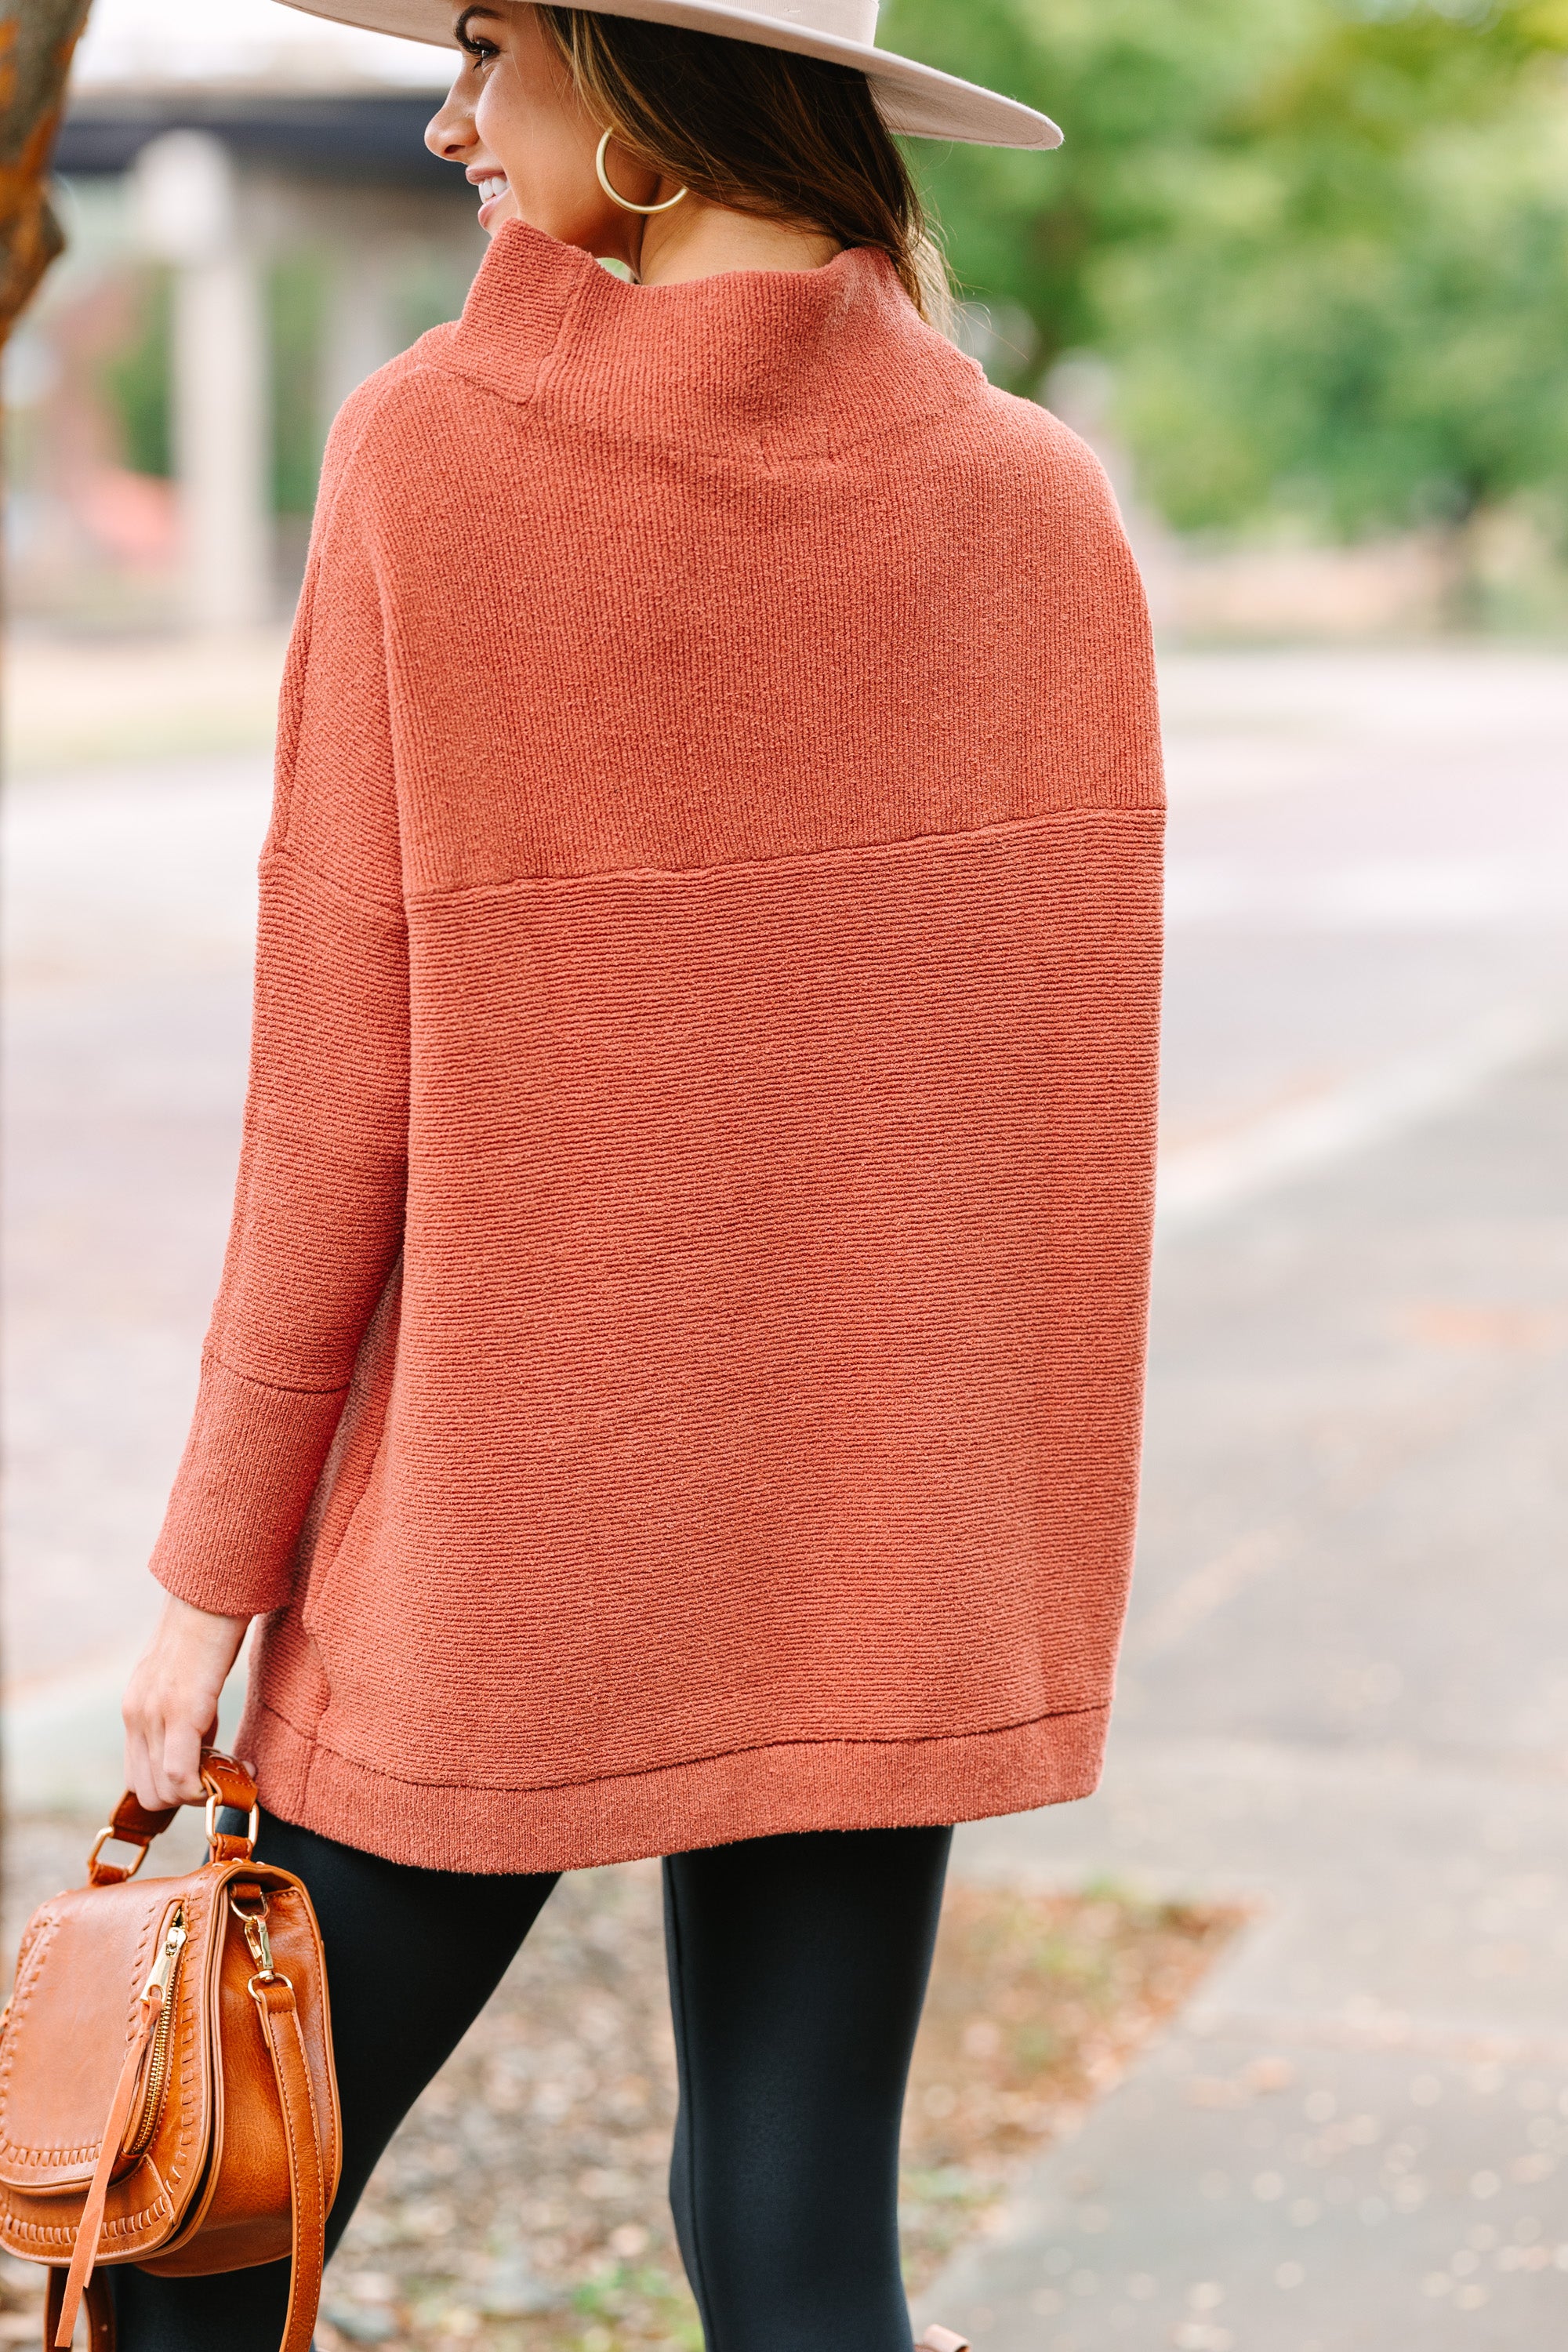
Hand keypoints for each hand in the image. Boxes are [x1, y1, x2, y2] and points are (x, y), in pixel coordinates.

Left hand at [123, 1595, 250, 1809]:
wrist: (213, 1590)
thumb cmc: (211, 1626)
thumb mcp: (186, 1676)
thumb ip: (184, 1711)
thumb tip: (202, 1745)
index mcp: (136, 1707)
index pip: (138, 1776)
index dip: (174, 1788)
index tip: (209, 1776)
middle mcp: (136, 1714)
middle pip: (146, 1793)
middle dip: (186, 1798)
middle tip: (222, 1778)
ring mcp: (154, 1714)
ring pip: (162, 1792)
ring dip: (199, 1794)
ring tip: (232, 1771)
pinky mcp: (181, 1709)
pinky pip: (179, 1775)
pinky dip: (204, 1787)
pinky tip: (236, 1770)